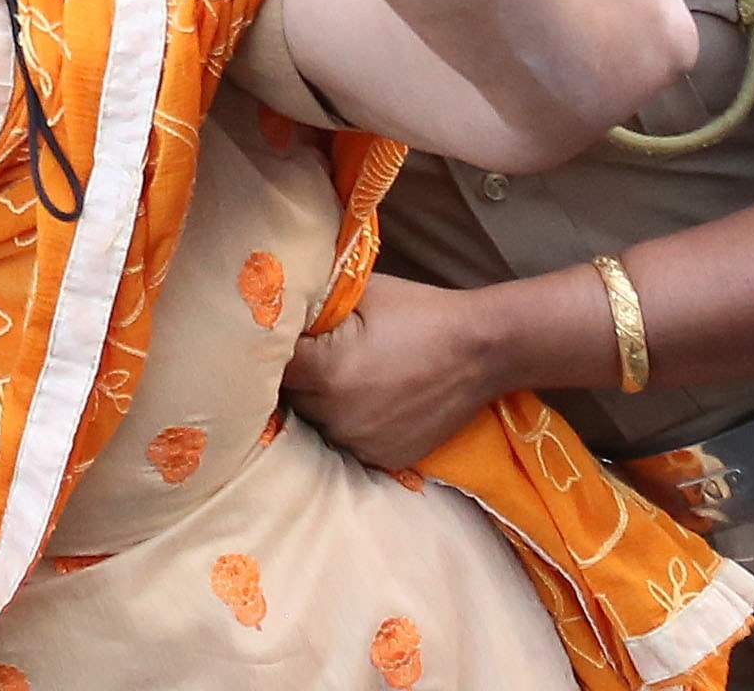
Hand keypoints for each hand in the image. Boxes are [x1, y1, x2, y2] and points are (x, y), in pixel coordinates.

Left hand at [282, 274, 502, 471]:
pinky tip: (367, 398)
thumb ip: (312, 306)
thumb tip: (275, 310)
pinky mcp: (384, 458)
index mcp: (327, 372)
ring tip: (344, 375)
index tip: (281, 336)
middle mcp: (338, 416)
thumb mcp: (358, 294)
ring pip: (316, 421)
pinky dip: (347, 422)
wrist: (482, 350)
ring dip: (319, 402)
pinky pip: (346, 439)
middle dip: (295, 375)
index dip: (272, 348)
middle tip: (312, 353)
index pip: (272, 364)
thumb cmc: (419, 312)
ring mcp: (362, 442)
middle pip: (291, 396)